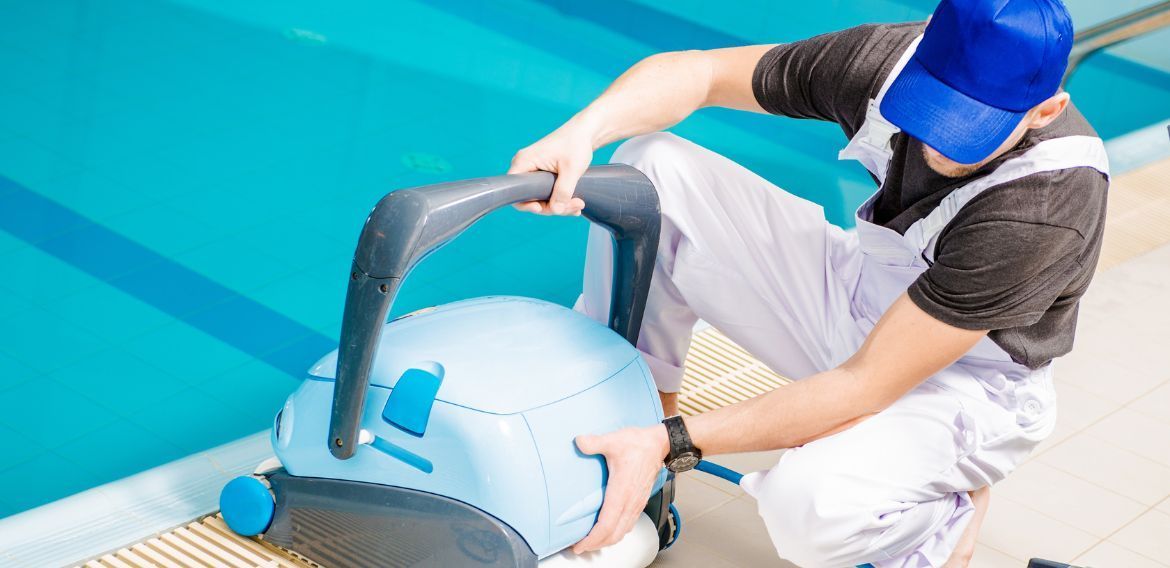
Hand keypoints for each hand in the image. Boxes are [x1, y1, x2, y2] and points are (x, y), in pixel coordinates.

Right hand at [507, 125, 593, 215]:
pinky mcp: (542, 175)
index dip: (525, 204)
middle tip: (575, 206)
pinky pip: (547, 193)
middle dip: (552, 207)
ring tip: (579, 204)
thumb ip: (563, 191)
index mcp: (524, 161)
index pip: (515, 190)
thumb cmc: (576, 144)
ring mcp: (533, 171)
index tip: (541, 208)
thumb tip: (556, 210)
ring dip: (560, 205)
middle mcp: (525, 167)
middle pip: (530, 198)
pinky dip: (561, 200)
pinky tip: (575, 203)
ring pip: (541, 198)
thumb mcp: (571, 170)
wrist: (584, 132)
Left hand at [572, 424, 669, 553]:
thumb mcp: (614, 440)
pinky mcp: (639, 502)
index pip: (607, 525)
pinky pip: (628, 525)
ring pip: (621, 532)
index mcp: (621, 491)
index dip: (592, 539)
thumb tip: (579, 442)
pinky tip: (608, 530)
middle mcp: (630, 502)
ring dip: (606, 541)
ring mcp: (636, 504)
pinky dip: (616, 533)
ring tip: (591, 542)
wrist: (659, 445)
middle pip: (613, 535)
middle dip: (596, 545)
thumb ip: (595, 442)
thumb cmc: (639, 444)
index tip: (579, 544)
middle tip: (580, 547)